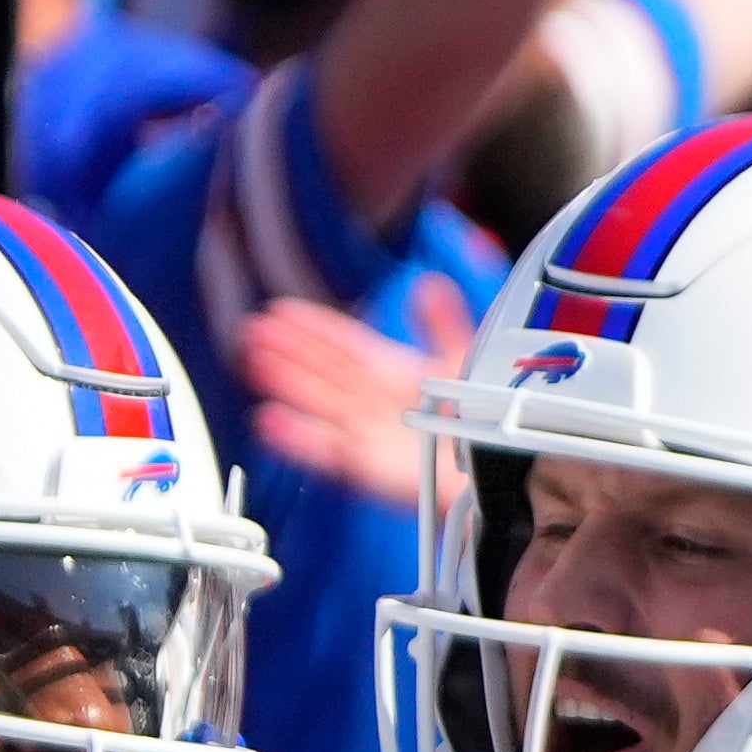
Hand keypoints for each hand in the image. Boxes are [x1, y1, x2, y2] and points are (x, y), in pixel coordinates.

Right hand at [235, 277, 465, 504]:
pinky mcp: (368, 468)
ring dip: (285, 383)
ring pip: (316, 403)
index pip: (343, 344)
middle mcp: (374, 402)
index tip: (281, 311)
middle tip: (253, 331)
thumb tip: (428, 284)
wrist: (498, 466)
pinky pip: (325, 449)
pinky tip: (269, 420)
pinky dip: (297, 437)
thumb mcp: (465, 358)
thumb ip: (442, 322)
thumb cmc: (484, 420)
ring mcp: (367, 434)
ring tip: (253, 362)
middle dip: (287, 351)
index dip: (312, 327)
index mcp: (394, 373)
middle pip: (321, 371)